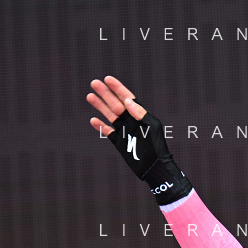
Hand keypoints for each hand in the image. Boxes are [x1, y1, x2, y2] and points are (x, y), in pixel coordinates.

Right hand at [86, 76, 192, 204]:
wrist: (155, 167)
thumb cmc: (157, 147)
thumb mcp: (151, 127)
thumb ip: (140, 113)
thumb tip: (128, 100)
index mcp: (140, 115)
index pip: (127, 98)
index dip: (118, 88)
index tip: (107, 79)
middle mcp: (132, 121)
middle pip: (116, 104)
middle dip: (105, 93)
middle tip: (94, 83)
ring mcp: (125, 131)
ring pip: (110, 116)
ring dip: (100, 106)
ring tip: (90, 96)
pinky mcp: (120, 142)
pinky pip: (108, 132)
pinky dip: (101, 126)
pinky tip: (93, 120)